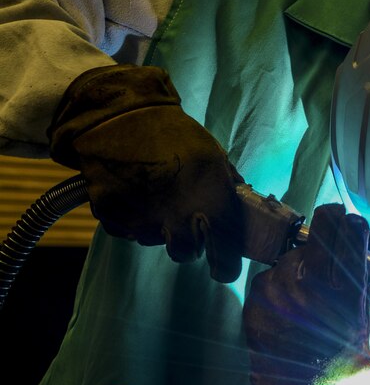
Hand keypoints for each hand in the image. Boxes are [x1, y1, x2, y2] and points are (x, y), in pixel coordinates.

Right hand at [48, 64, 244, 281]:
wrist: (121, 117)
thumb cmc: (176, 135)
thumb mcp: (214, 157)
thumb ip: (228, 187)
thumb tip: (243, 209)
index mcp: (210, 201)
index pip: (225, 253)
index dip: (226, 267)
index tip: (225, 268)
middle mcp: (176, 216)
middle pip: (185, 254)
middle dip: (188, 245)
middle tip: (186, 225)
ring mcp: (141, 218)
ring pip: (153, 240)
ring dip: (158, 227)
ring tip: (156, 196)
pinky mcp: (111, 215)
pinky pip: (125, 230)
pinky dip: (130, 218)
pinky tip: (133, 194)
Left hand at [236, 204, 369, 384]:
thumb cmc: (340, 363)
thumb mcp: (365, 316)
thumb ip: (364, 274)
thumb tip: (366, 239)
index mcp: (345, 288)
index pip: (348, 227)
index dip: (350, 225)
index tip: (351, 228)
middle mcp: (309, 282)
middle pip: (320, 228)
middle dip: (328, 234)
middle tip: (331, 248)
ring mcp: (278, 287)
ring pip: (294, 252)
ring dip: (302, 263)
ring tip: (309, 297)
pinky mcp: (255, 297)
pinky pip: (272, 274)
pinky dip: (281, 285)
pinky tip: (290, 310)